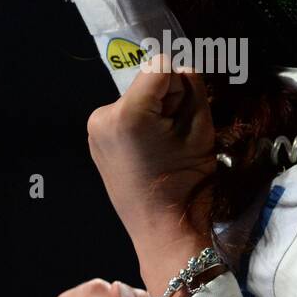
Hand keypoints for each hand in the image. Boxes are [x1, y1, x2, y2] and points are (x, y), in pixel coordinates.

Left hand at [87, 56, 216, 295]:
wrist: (164, 229)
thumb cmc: (187, 184)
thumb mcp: (200, 133)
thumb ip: (194, 93)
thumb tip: (185, 70)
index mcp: (126, 113)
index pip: (159, 68)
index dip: (181, 84)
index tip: (189, 112)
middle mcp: (102, 116)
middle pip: (147, 84)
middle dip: (168, 101)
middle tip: (179, 135)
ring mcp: (95, 130)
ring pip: (138, 101)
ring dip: (156, 114)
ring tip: (167, 147)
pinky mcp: (98, 142)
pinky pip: (127, 118)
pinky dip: (143, 126)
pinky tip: (153, 152)